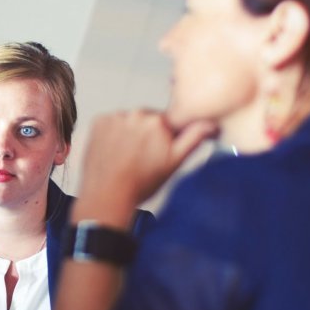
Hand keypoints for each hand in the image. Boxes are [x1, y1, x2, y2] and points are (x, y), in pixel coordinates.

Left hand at [75, 110, 215, 224]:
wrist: (107, 195)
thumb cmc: (140, 183)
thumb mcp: (174, 163)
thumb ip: (194, 138)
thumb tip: (211, 123)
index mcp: (159, 121)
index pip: (168, 122)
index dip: (165, 138)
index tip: (158, 151)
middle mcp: (137, 114)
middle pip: (148, 120)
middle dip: (147, 135)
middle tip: (142, 158)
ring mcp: (115, 117)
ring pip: (129, 121)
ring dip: (129, 133)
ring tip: (126, 157)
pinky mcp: (99, 122)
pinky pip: (111, 123)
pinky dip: (112, 133)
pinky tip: (114, 151)